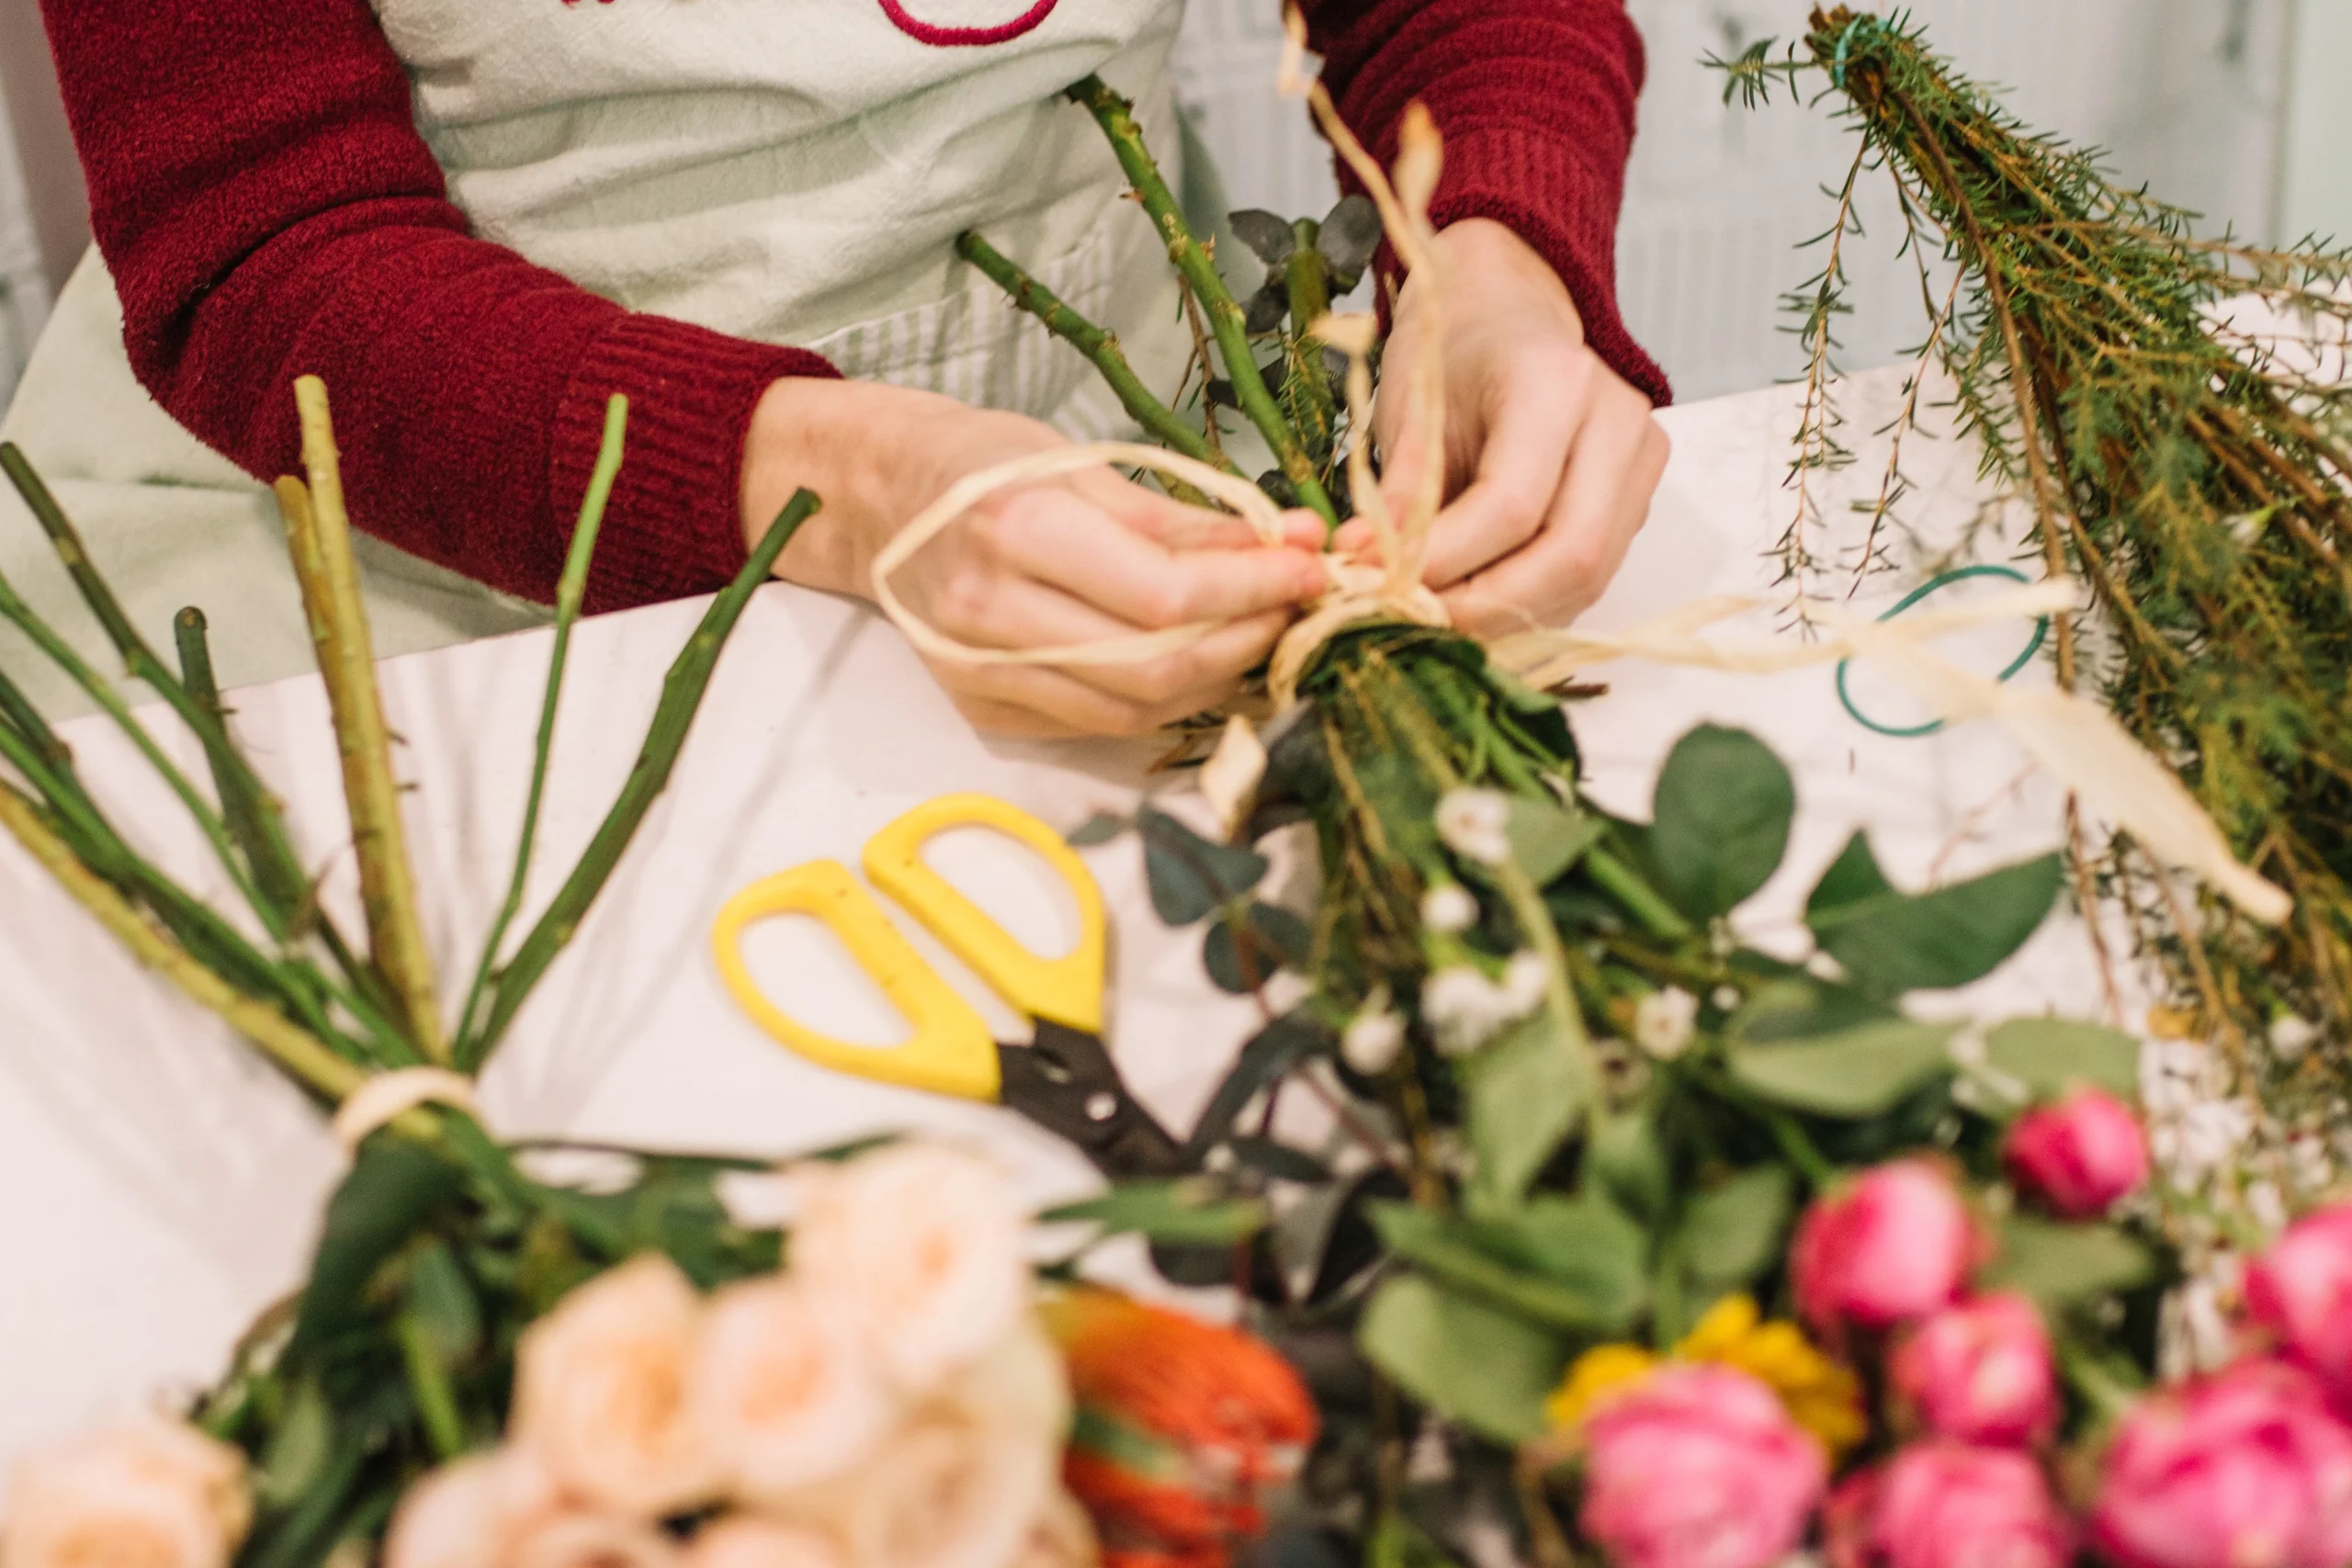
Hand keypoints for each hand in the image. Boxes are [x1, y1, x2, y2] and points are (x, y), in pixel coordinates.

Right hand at [740, 379, 1327, 737]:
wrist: (875, 502)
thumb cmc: (981, 465)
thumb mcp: (1083, 464)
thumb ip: (1187, 517)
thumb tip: (1293, 544)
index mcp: (1017, 533)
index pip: (1165, 596)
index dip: (1253, 590)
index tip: (1313, 568)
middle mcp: (993, 616)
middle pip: (1158, 667)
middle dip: (1248, 640)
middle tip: (1298, 606)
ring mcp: (983, 675)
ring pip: (1136, 709)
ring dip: (1217, 677)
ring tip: (1258, 630)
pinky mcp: (985, 710)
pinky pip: (1098, 721)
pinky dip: (1162, 698)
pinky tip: (1195, 659)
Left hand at [1340, 218, 1669, 638]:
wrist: (1504, 315)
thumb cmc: (1451, 355)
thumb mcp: (1409, 412)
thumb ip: (1399, 494)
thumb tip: (1368, 567)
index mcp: (1555, 382)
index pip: (1512, 504)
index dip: (1446, 560)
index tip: (1382, 583)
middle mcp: (1617, 422)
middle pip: (1571, 553)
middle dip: (1488, 606)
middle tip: (1418, 621)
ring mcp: (1639, 464)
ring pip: (1590, 577)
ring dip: (1510, 615)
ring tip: (1441, 617)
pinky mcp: (1638, 499)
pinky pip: (1593, 576)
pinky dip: (1532, 603)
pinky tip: (1478, 604)